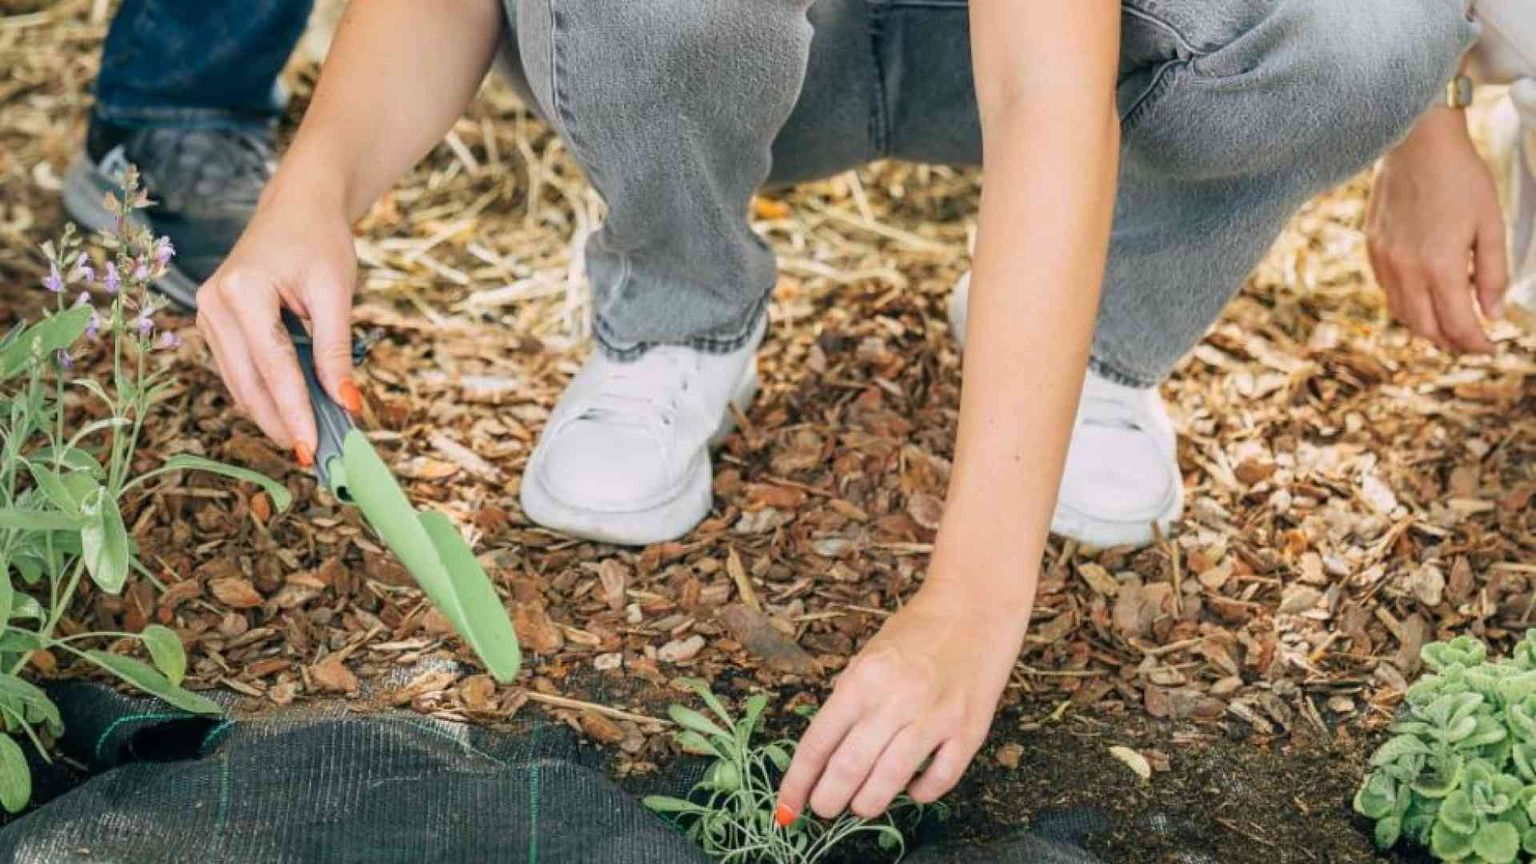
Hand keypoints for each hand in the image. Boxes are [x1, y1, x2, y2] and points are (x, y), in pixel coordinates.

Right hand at [196, 184, 358, 462]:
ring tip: (308, 440)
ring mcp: (207, 315)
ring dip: (272, 414)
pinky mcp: (214, 324)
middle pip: (248, 384)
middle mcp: (213, 305)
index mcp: (242, 290)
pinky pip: (238, 371)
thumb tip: (347, 404)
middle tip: (315, 457)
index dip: (294, 412)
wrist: (297, 208)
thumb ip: (336, 350)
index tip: (312, 448)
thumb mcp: (335, 292)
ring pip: (239, 384)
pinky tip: (292, 413)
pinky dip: (264, 395)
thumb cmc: (319, 241)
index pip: (273, 367)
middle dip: (281, 422)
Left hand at [775, 578, 1027, 821]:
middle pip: (849, 768)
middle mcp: (896, 699)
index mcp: (863, 679)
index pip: (818, 742)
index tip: (786, 807)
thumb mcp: (868, 658)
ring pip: (890, 781)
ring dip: (867, 804)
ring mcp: (934, 718)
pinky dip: (921, 794)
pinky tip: (911, 790)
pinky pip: (939, 780)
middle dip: (827, 800)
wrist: (974, 612)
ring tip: (859, 806)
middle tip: (823, 808)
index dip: (798, 782)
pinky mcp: (968, 732)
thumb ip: (849, 702)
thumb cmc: (915, 635)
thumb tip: (825, 755)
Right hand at [1367, 105, 1506, 352]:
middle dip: (1452, 342)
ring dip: (1427, 327)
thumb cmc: (1461, 178)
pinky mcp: (1373, 250)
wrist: (1416, 144)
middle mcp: (1407, 271)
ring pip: (1403, 315)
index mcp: (1440, 267)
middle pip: (1427, 329)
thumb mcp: (1490, 224)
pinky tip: (1425, 296)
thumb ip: (1492, 273)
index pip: (1458, 325)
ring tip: (1449, 324)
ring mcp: (1385, 262)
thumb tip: (1493, 313)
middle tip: (1472, 341)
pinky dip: (1408, 304)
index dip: (1477, 344)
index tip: (1491, 348)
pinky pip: (1388, 292)